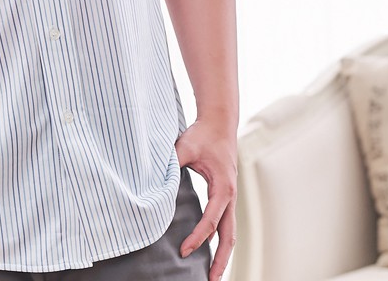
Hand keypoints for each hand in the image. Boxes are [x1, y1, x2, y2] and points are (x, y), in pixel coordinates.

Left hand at [174, 117, 237, 280]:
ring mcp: (230, 197)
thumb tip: (157, 181)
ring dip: (223, 254)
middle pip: (229, 236)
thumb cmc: (203, 134)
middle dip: (220, 260)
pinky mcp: (225, 196)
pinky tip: (210, 249)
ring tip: (213, 274)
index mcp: (223, 188)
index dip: (197, 238)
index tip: (183, 251)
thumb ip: (172, 163)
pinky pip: (225, 223)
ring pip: (230, 232)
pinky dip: (220, 239)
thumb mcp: (185, 147)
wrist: (219, 123)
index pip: (211, 221)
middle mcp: (230, 196)